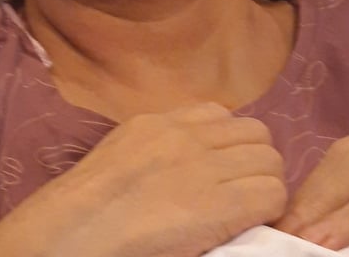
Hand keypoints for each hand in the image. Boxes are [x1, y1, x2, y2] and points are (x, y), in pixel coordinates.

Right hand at [0, 102, 286, 256]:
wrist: (77, 233)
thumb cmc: (86, 208)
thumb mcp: (120, 154)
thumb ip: (156, 148)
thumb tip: (188, 161)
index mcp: (159, 123)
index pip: (222, 115)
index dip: (230, 145)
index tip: (224, 170)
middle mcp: (187, 136)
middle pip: (255, 133)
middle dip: (254, 161)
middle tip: (240, 191)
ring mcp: (206, 167)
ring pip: (271, 160)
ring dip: (264, 184)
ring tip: (245, 209)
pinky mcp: (222, 203)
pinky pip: (272, 193)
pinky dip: (268, 209)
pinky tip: (247, 224)